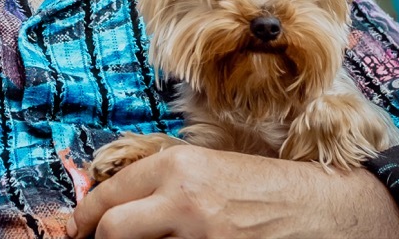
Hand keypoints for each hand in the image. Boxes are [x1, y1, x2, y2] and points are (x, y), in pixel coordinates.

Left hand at [67, 143, 398, 238]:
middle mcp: (184, 199)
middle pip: (112, 231)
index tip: (79, 231)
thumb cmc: (260, 186)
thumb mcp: (204, 169)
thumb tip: (108, 209)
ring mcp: (202, 236)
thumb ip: (158, 183)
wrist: (319, 206)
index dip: (85, 219)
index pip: (107, 197)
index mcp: (176, 166)